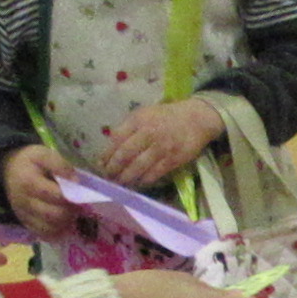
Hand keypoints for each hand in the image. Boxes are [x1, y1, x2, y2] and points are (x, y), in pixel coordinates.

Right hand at [0, 144, 78, 239]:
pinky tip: (62, 224)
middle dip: (70, 212)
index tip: (81, 194)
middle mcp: (24, 202)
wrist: (8, 169)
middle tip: (78, 206)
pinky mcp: (25, 223)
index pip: (56, 196)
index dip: (72, 197)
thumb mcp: (43, 154)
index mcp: (29, 183)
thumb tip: (76, 182)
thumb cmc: (30, 161)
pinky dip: (56, 233)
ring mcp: (23, 215)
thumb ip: (60, 165)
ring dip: (65, 224)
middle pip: (54, 215)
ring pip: (49, 229)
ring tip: (70, 214)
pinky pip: (42, 235)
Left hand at [101, 98, 225, 191]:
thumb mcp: (145, 114)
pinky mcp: (172, 160)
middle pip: (124, 155)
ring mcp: (161, 148)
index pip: (116, 139)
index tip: (100, 164)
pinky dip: (143, 180)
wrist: (196, 118)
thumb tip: (110, 147)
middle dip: (113, 169)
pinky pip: (153, 174)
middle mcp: (148, 133)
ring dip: (125, 178)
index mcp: (138, 120)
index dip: (106, 154)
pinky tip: (137, 183)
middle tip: (107, 177)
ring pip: (137, 167)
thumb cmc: (166, 116)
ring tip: (119, 183)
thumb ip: (128, 128)